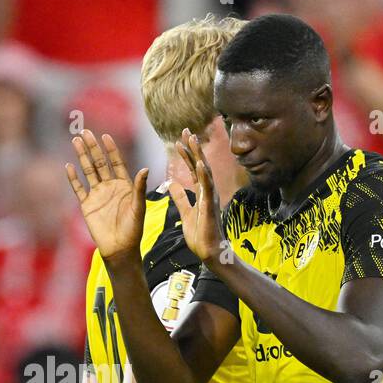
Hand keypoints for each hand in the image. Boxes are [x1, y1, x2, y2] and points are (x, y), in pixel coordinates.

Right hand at [65, 130, 148, 265]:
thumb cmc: (133, 230)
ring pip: (88, 171)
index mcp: (124, 185)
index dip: (111, 149)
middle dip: (93, 148)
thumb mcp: (138, 207)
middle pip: (99, 163)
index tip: (105, 136)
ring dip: (82, 157)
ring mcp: (97, 195)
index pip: (116, 162)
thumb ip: (139, 188)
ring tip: (75, 141)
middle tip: (85, 132)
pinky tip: (68, 166)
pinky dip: (73, 178)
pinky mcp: (87, 206)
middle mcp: (110, 187)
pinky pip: (79, 189)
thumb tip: (144, 168)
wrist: (120, 249)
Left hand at [166, 129, 225, 264]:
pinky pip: (207, 188)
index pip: (193, 169)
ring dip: (199, 155)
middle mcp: (208, 192)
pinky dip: (204, 175)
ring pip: (205, 172)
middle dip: (193, 148)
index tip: (178, 141)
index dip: (187, 155)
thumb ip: (180, 198)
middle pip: (200, 165)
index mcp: (201, 193)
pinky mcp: (210, 206)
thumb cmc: (201, 235)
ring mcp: (210, 198)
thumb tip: (172, 183)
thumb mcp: (185, 213)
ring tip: (193, 139)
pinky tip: (200, 163)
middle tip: (186, 130)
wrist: (209, 252)